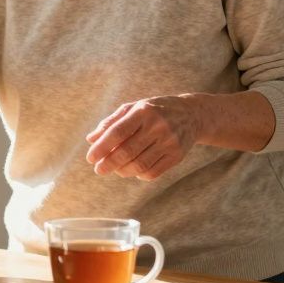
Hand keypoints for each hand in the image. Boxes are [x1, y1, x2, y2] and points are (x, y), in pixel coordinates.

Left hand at [85, 95, 202, 180]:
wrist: (192, 115)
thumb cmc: (155, 110)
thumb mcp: (133, 108)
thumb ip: (111, 122)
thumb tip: (91, 139)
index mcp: (143, 112)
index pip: (118, 132)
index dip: (102, 147)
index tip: (90, 158)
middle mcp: (157, 126)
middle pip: (127, 151)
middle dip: (109, 163)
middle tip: (99, 169)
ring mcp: (169, 142)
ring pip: (139, 165)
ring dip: (122, 171)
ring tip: (115, 169)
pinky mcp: (177, 156)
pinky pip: (153, 172)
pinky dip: (139, 174)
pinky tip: (133, 170)